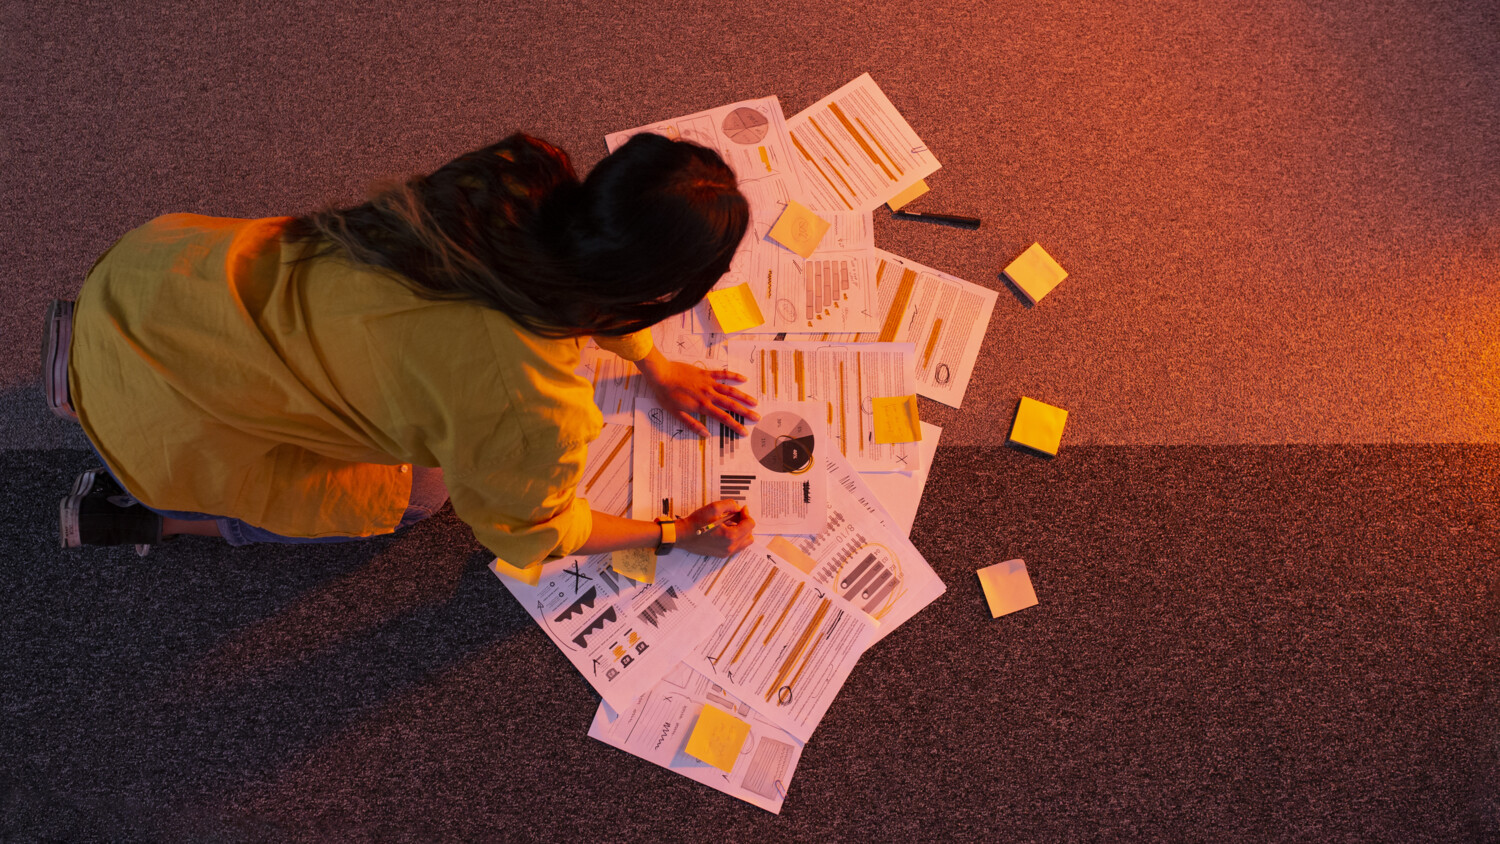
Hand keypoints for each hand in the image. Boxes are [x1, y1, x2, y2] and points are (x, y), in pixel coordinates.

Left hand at [637, 350, 759, 436]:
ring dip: (744, 396)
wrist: (661, 375)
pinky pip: (722, 374)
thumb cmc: (666, 395)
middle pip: (731, 405)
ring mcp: (708, 383)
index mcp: (702, 406)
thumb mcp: (676, 414)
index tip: (745, 432)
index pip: (723, 418)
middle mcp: (709, 395)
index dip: (736, 426)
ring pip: (730, 390)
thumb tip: (705, 434)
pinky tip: (743, 379)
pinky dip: (733, 376)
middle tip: (757, 417)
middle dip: (745, 412)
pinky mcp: (705, 373)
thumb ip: (692, 424)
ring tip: (755, 402)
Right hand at [675, 500, 754, 556]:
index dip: (746, 514)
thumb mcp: (713, 508)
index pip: (750, 524)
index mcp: (730, 536)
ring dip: (742, 531)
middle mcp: (731, 547)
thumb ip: (729, 505)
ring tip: (731, 523)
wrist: (682, 536)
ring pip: (745, 542)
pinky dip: (736, 538)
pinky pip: (737, 547)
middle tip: (734, 516)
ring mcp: (727, 552)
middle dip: (745, 523)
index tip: (739, 509)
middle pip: (749, 534)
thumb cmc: (696, 523)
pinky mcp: (722, 555)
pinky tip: (726, 530)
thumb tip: (739, 508)